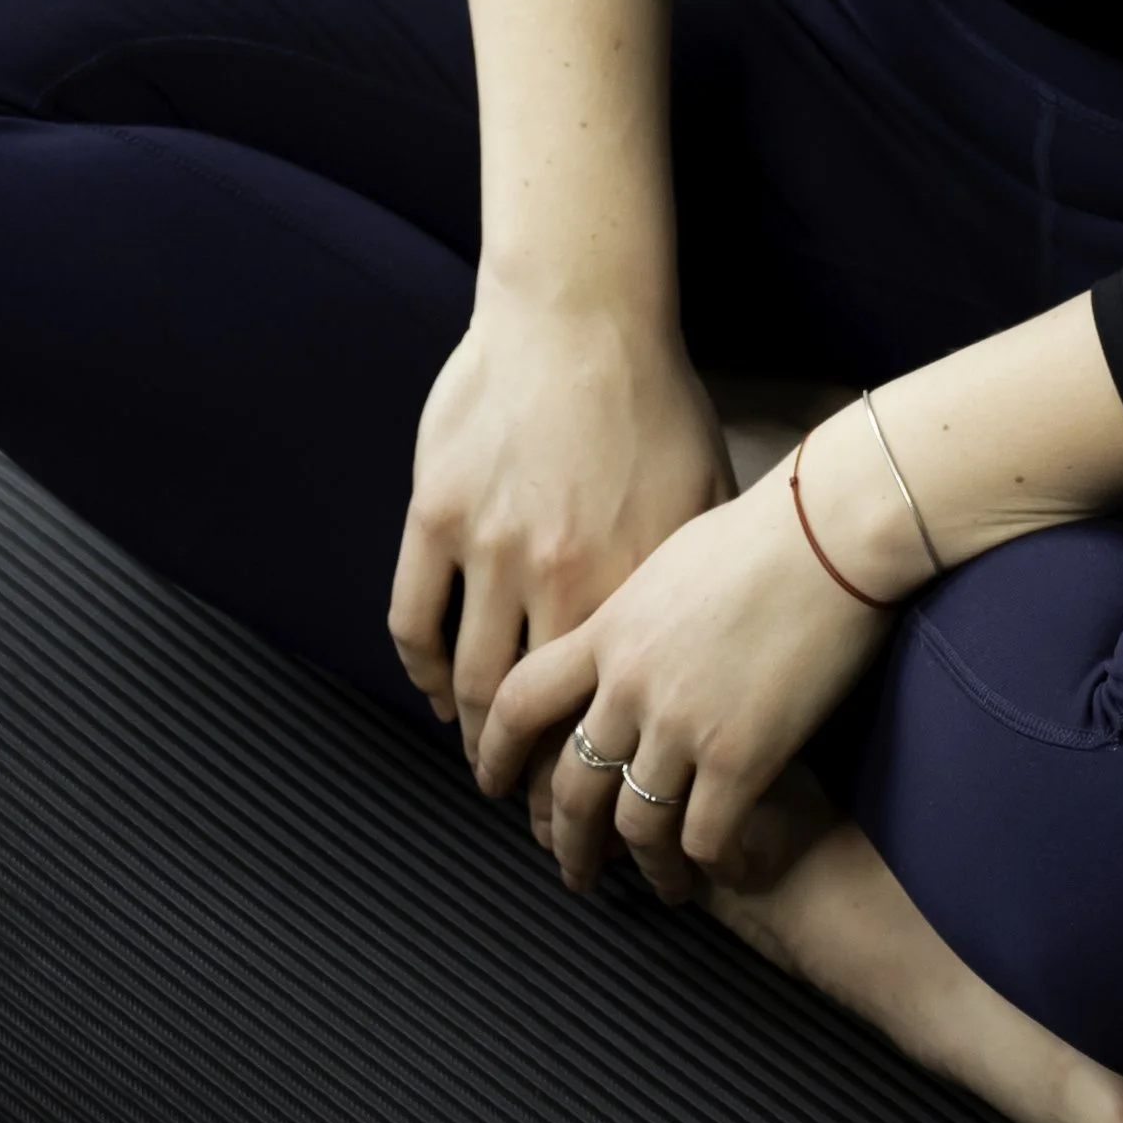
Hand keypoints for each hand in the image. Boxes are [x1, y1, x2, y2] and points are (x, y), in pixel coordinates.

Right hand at [388, 277, 734, 766]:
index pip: (605, 713)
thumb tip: (709, 657)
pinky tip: (438, 692)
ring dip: (474, 734)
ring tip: (485, 760)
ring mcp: (488, 546)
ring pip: (469, 678)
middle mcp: (557, 576)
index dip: (597, 775)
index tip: (598, 805)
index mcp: (629, 581)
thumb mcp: (702, 494)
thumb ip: (692, 582)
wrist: (582, 313)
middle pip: (531, 715)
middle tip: (532, 808)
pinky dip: (422, 671)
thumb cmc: (651, 399)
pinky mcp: (436, 513)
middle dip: (530, 781)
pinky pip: (413, 618)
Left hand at [472, 445, 898, 898]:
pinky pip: (702, 838)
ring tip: (660, 883)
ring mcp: (682, 723)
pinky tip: (716, 867)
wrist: (831, 530)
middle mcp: (630, 683)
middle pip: (569, 785)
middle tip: (572, 867)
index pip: (522, 701)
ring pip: (634, 825)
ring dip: (643, 866)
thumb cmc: (764, 528)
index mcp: (609, 628)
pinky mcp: (739, 756)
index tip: (497, 785)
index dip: (499, 752)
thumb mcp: (669, 555)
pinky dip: (704, 863)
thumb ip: (635, 610)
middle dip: (564, 840)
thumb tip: (625, 632)